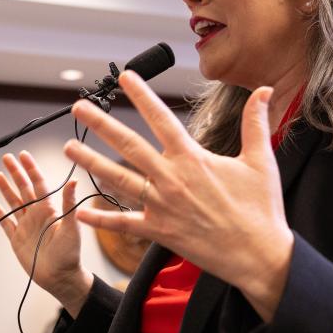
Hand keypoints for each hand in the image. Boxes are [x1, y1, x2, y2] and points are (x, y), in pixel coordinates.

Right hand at [0, 151, 93, 316]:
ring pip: (13, 203)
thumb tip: (73, 182)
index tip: (23, 155)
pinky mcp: (17, 239)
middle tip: (6, 158)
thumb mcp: (71, 227)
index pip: (38, 184)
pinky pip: (6, 223)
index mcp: (49, 210)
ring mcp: (26, 226)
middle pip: (24, 189)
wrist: (60, 277)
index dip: (30, 169)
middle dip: (15, 173)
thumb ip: (69, 204)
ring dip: (6, 189)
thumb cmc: (70, 254)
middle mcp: (36, 215)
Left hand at [67, 72, 293, 321]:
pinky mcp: (159, 231)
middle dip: (101, 124)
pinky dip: (101, 218)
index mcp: (193, 158)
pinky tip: (81, 210)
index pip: (161, 118)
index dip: (142, 95)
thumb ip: (255, 123)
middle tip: (78, 108)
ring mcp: (161, 206)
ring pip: (117, 179)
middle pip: (129, 144)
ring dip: (90, 162)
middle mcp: (171, 179)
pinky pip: (123, 223)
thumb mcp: (261, 161)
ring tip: (68, 149)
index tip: (125, 77)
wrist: (259, 255)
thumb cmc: (261, 210)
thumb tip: (264, 91)